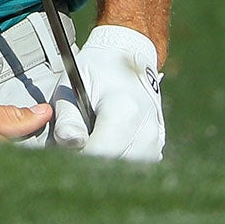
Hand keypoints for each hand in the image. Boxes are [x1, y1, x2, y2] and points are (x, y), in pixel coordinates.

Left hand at [66, 24, 164, 161]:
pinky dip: (119, 159)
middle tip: (78, 144)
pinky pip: (135, 164)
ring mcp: (155, 138)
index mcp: (124, 110)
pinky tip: (108, 140)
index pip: (101, 153)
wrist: (127, 54)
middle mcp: (146, 127)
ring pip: (126, 168)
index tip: (66, 151)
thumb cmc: (95, 71)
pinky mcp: (158, 145)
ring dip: (106, 162)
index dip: (79, 158)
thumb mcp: (72, 86)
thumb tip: (70, 144)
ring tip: (94, 138)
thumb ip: (68, 118)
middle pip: (115, 164)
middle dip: (91, 162)